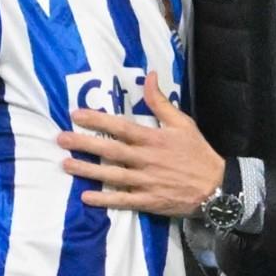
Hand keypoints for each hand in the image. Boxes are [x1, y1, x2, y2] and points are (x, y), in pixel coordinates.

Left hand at [60, 72, 223, 216]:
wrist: (215, 186)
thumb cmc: (197, 152)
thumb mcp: (183, 122)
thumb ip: (161, 102)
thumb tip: (150, 75)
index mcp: (154, 139)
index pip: (120, 127)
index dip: (97, 120)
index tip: (76, 115)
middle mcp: (146, 159)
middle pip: (110, 150)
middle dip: (84, 143)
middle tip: (61, 139)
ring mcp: (145, 181)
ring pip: (111, 175)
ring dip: (87, 170)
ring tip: (65, 164)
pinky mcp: (147, 200)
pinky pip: (122, 200)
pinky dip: (104, 199)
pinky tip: (86, 197)